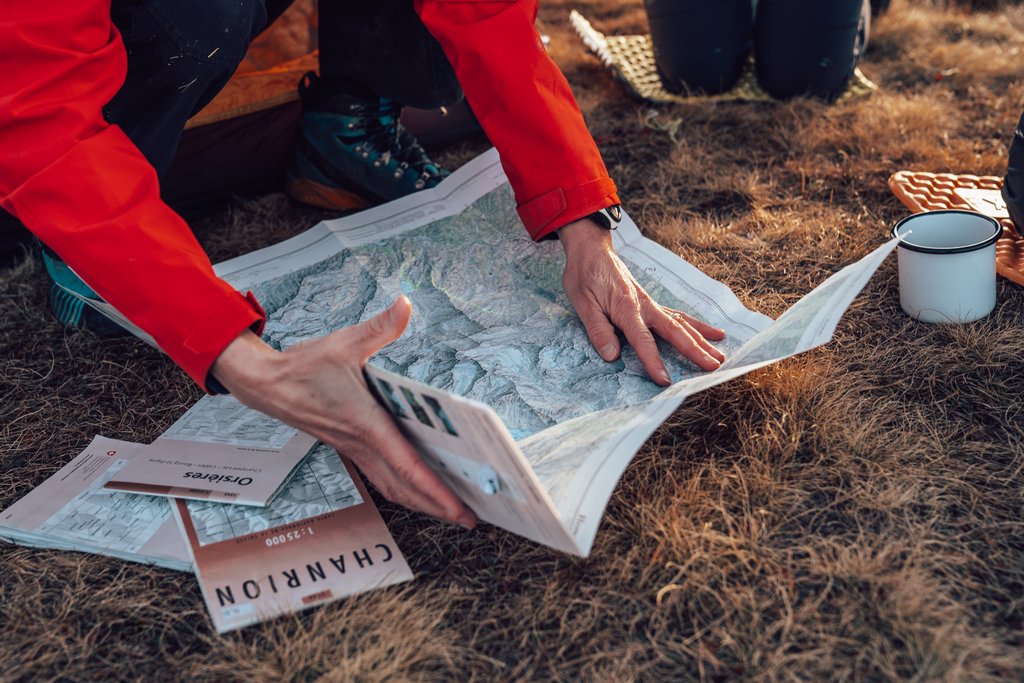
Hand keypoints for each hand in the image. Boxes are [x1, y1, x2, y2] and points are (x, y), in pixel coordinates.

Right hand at [210, 296, 475, 528]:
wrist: (266, 384)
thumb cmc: (304, 365)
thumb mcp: (344, 342)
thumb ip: (379, 327)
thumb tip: (405, 303)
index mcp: (366, 424)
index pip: (408, 465)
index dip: (436, 490)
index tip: (460, 508)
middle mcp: (361, 444)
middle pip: (406, 487)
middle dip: (439, 507)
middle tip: (473, 519)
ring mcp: (354, 451)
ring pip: (393, 488)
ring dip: (423, 503)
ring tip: (452, 513)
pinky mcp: (350, 449)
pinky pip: (382, 479)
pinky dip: (404, 490)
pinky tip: (419, 493)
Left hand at [558, 218, 725, 385]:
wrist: (591, 250)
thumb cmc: (584, 276)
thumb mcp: (583, 303)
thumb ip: (598, 330)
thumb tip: (612, 356)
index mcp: (626, 308)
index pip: (643, 340)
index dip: (653, 361)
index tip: (665, 380)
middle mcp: (645, 306)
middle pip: (674, 331)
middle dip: (695, 350)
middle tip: (714, 367)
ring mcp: (651, 304)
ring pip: (682, 324)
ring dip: (702, 340)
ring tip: (721, 356)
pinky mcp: (652, 303)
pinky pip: (679, 316)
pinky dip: (697, 326)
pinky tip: (713, 333)